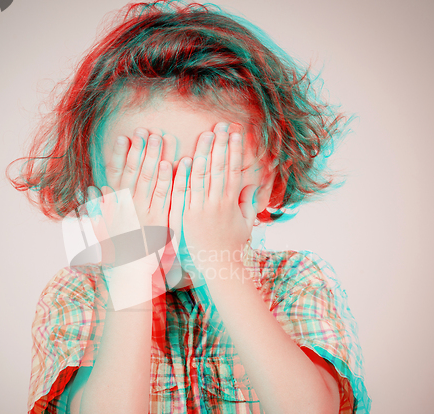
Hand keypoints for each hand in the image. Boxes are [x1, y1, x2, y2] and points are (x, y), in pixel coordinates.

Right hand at [87, 128, 177, 301]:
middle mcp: (131, 207)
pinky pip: (169, 197)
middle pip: (137, 173)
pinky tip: (178, 163)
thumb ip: (97, 208)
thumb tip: (90, 187)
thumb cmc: (116, 254)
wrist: (130, 276)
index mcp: (116, 206)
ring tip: (161, 137)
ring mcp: (148, 213)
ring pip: (153, 181)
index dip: (120, 155)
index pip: (117, 175)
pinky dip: (173, 180)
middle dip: (142, 151)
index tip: (123, 137)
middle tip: (147, 130)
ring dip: (157, 158)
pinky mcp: (163, 221)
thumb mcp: (100, 231)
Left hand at [171, 123, 257, 280]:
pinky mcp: (184, 216)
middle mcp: (215, 203)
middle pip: (217, 168)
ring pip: (201, 177)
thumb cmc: (232, 243)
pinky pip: (184, 192)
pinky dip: (184, 176)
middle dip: (220, 145)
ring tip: (206, 134)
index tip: (236, 132)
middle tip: (221, 125)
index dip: (235, 150)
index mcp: (230, 202)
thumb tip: (252, 182)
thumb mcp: (246, 222)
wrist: (216, 265)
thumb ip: (248, 201)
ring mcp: (199, 209)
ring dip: (203, 154)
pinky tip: (185, 159)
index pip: (232, 170)